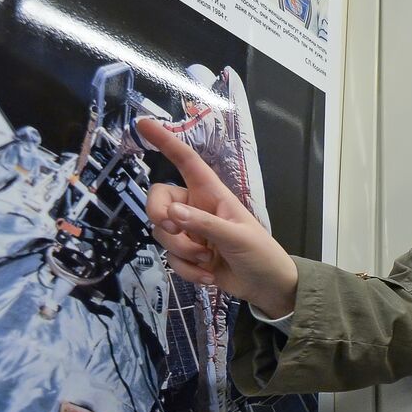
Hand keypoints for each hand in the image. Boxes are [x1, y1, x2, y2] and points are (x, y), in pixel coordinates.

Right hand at [137, 119, 298, 316]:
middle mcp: (197, 209)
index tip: (143, 124)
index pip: (185, 161)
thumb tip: (171, 213)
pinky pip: (172, 258)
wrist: (268, 287)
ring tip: (209, 260)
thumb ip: (204, 224)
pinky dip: (187, 270)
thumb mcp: (236, 236)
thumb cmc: (261, 254)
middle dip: (160, 216)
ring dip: (182, 251)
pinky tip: (209, 277)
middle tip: (174, 229)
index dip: (165, 141)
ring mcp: (191, 232)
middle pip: (159, 200)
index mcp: (212, 194)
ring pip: (163, 233)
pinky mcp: (189, 255)